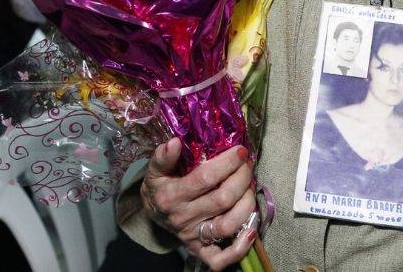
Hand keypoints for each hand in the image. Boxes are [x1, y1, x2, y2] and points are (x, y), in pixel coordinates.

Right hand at [141, 138, 257, 269]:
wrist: (151, 215)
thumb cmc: (160, 187)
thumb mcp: (155, 170)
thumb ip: (163, 157)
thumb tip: (174, 142)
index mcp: (171, 196)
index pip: (205, 178)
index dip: (227, 163)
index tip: (241, 151)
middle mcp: (183, 218)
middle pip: (222, 200)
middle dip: (242, 179)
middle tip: (248, 165)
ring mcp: (192, 236)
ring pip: (227, 225)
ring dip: (246, 205)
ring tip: (250, 188)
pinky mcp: (199, 250)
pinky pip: (220, 258)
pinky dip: (239, 249)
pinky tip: (251, 231)